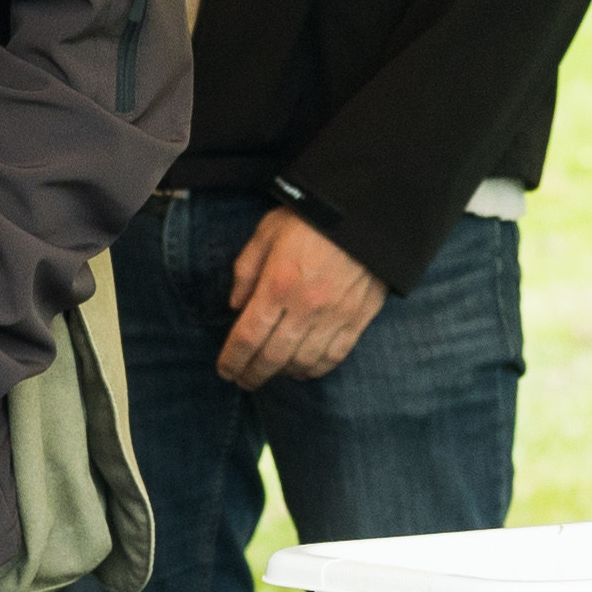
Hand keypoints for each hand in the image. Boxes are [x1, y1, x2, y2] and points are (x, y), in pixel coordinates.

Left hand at [220, 210, 385, 387]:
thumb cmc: (311, 217)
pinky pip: (335, 355)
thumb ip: (246, 270)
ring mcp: (334, 316)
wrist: (366, 211)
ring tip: (272, 373)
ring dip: (283, 373)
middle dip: (253, 374)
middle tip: (243, 381)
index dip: (233, 360)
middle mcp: (305, 307)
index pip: (248, 337)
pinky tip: (304, 369)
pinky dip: (316, 369)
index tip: (225, 371)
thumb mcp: (266, 232)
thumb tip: (237, 306)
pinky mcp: (358, 318)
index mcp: (277, 285)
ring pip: (303, 362)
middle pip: (272, 356)